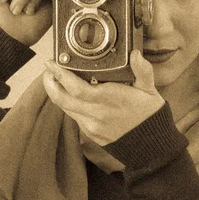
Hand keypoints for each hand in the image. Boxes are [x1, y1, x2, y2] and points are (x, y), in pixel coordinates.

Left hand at [42, 50, 164, 145]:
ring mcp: (92, 126)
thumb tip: (135, 53)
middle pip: (62, 99)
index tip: (52, 63)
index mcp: (110, 100)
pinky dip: (68, 103)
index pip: (77, 89)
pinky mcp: (91, 134)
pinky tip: (70, 94)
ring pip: (65, 108)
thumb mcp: (150, 91)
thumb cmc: (150, 116)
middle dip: (50, 82)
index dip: (60, 75)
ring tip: (54, 78)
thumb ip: (143, 70)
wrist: (151, 146)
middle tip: (48, 68)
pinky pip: (74, 116)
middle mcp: (97, 114)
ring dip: (56, 92)